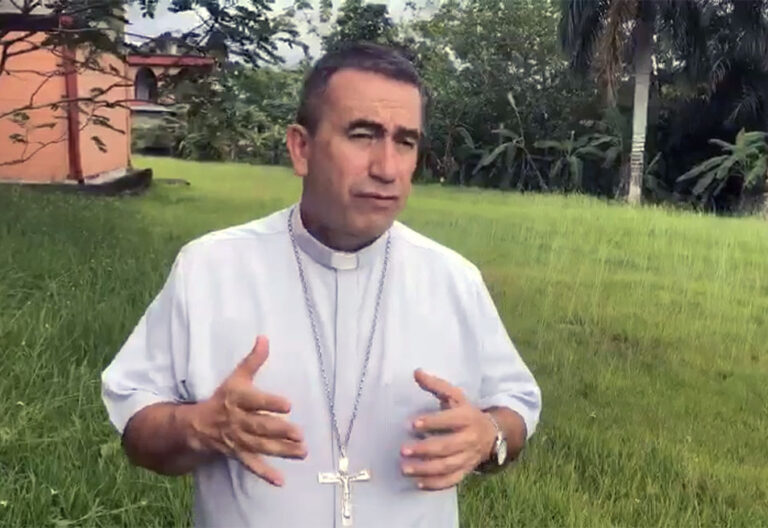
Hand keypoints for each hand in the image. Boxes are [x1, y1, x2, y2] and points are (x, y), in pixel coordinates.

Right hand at [188, 336, 306, 485]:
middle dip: (280, 431)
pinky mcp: (238, 454)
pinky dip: (265, 473)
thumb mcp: (236, 377)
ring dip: (281, 451)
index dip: (271, 403)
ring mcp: (237, 439)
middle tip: (300, 434)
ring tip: (302, 452)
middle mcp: (237, 420)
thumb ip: (253, 360)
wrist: (196, 425)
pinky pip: (251, 465)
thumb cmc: (222, 397)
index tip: (289, 405)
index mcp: (237, 399)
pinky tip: (280, 481)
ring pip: (260, 446)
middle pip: (260, 426)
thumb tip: (264, 337)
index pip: (256, 401)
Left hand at [399, 369, 496, 490]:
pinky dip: (436, 484)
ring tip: (405, 468)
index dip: (432, 422)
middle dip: (424, 449)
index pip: (450, 420)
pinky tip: (418, 483)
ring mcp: (468, 457)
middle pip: (447, 446)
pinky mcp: (465, 470)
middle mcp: (469, 439)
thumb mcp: (455, 396)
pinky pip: (452, 480)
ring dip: (426, 469)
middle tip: (403, 450)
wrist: (491, 433)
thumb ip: (436, 385)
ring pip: (447, 466)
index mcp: (467, 417)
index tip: (412, 424)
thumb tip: (416, 372)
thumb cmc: (465, 412)